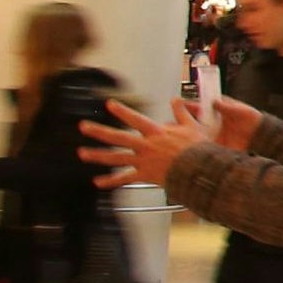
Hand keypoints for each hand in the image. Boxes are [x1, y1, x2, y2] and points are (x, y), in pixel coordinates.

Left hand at [77, 105, 204, 189]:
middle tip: (83, 127)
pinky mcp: (144, 175)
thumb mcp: (192, 126)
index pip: (135, 119)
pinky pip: (124, 179)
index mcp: (157, 132)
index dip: (121, 111)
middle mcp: (145, 145)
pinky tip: (97, 182)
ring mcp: (143, 161)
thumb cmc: (197, 149)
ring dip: (97, 155)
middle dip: (99, 131)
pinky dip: (110, 182)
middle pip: (118, 137)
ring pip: (116, 158)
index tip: (109, 104)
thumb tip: (176, 100)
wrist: (199, 169)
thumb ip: (181, 112)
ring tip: (82, 153)